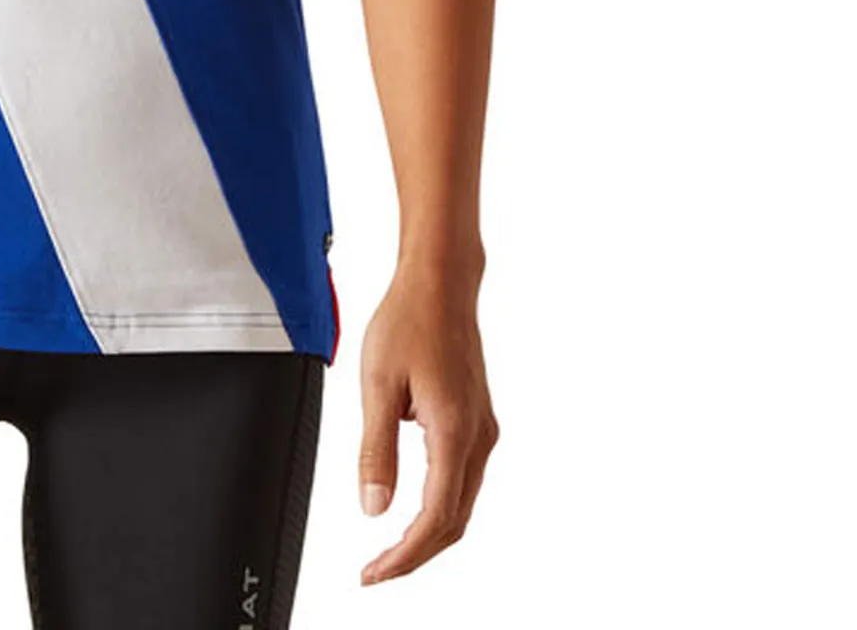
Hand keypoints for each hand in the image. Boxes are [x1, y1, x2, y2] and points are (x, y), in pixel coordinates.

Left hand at [355, 259, 498, 582]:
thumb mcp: (377, 385)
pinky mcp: (477, 419)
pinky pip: (463, 478)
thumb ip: (375, 450)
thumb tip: (374, 507)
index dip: (405, 556)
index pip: (435, 518)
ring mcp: (482, 428)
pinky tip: (413, 507)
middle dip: (416, 554)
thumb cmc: (409, 321)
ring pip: (461, 502)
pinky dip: (440, 504)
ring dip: (428, 531)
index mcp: (454, 433)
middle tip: (376, 570)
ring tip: (389, 548)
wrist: (440, 283)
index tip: (374, 573)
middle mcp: (478, 437)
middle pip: (454, 520)